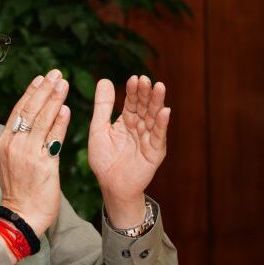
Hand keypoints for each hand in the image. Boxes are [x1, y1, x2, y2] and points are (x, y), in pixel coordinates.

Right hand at [0, 69, 70, 235]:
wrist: (21, 217)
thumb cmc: (20, 190)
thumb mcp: (12, 161)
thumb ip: (22, 141)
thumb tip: (35, 120)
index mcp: (4, 142)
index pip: (19, 111)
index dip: (31, 93)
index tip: (41, 78)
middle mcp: (13, 145)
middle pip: (30, 111)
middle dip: (44, 90)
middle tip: (56, 74)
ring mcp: (27, 154)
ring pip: (41, 120)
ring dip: (54, 99)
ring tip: (63, 84)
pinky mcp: (42, 165)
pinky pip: (52, 139)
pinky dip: (59, 123)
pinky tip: (66, 109)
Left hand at [88, 75, 169, 227]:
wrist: (111, 186)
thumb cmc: (104, 160)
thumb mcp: (99, 129)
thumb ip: (102, 107)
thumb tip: (104, 79)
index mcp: (126, 121)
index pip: (132, 102)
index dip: (133, 91)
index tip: (134, 78)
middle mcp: (140, 127)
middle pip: (144, 107)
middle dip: (145, 93)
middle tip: (146, 79)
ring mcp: (149, 139)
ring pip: (153, 118)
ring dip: (156, 103)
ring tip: (159, 87)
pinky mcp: (155, 152)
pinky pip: (158, 136)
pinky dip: (161, 124)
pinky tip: (164, 111)